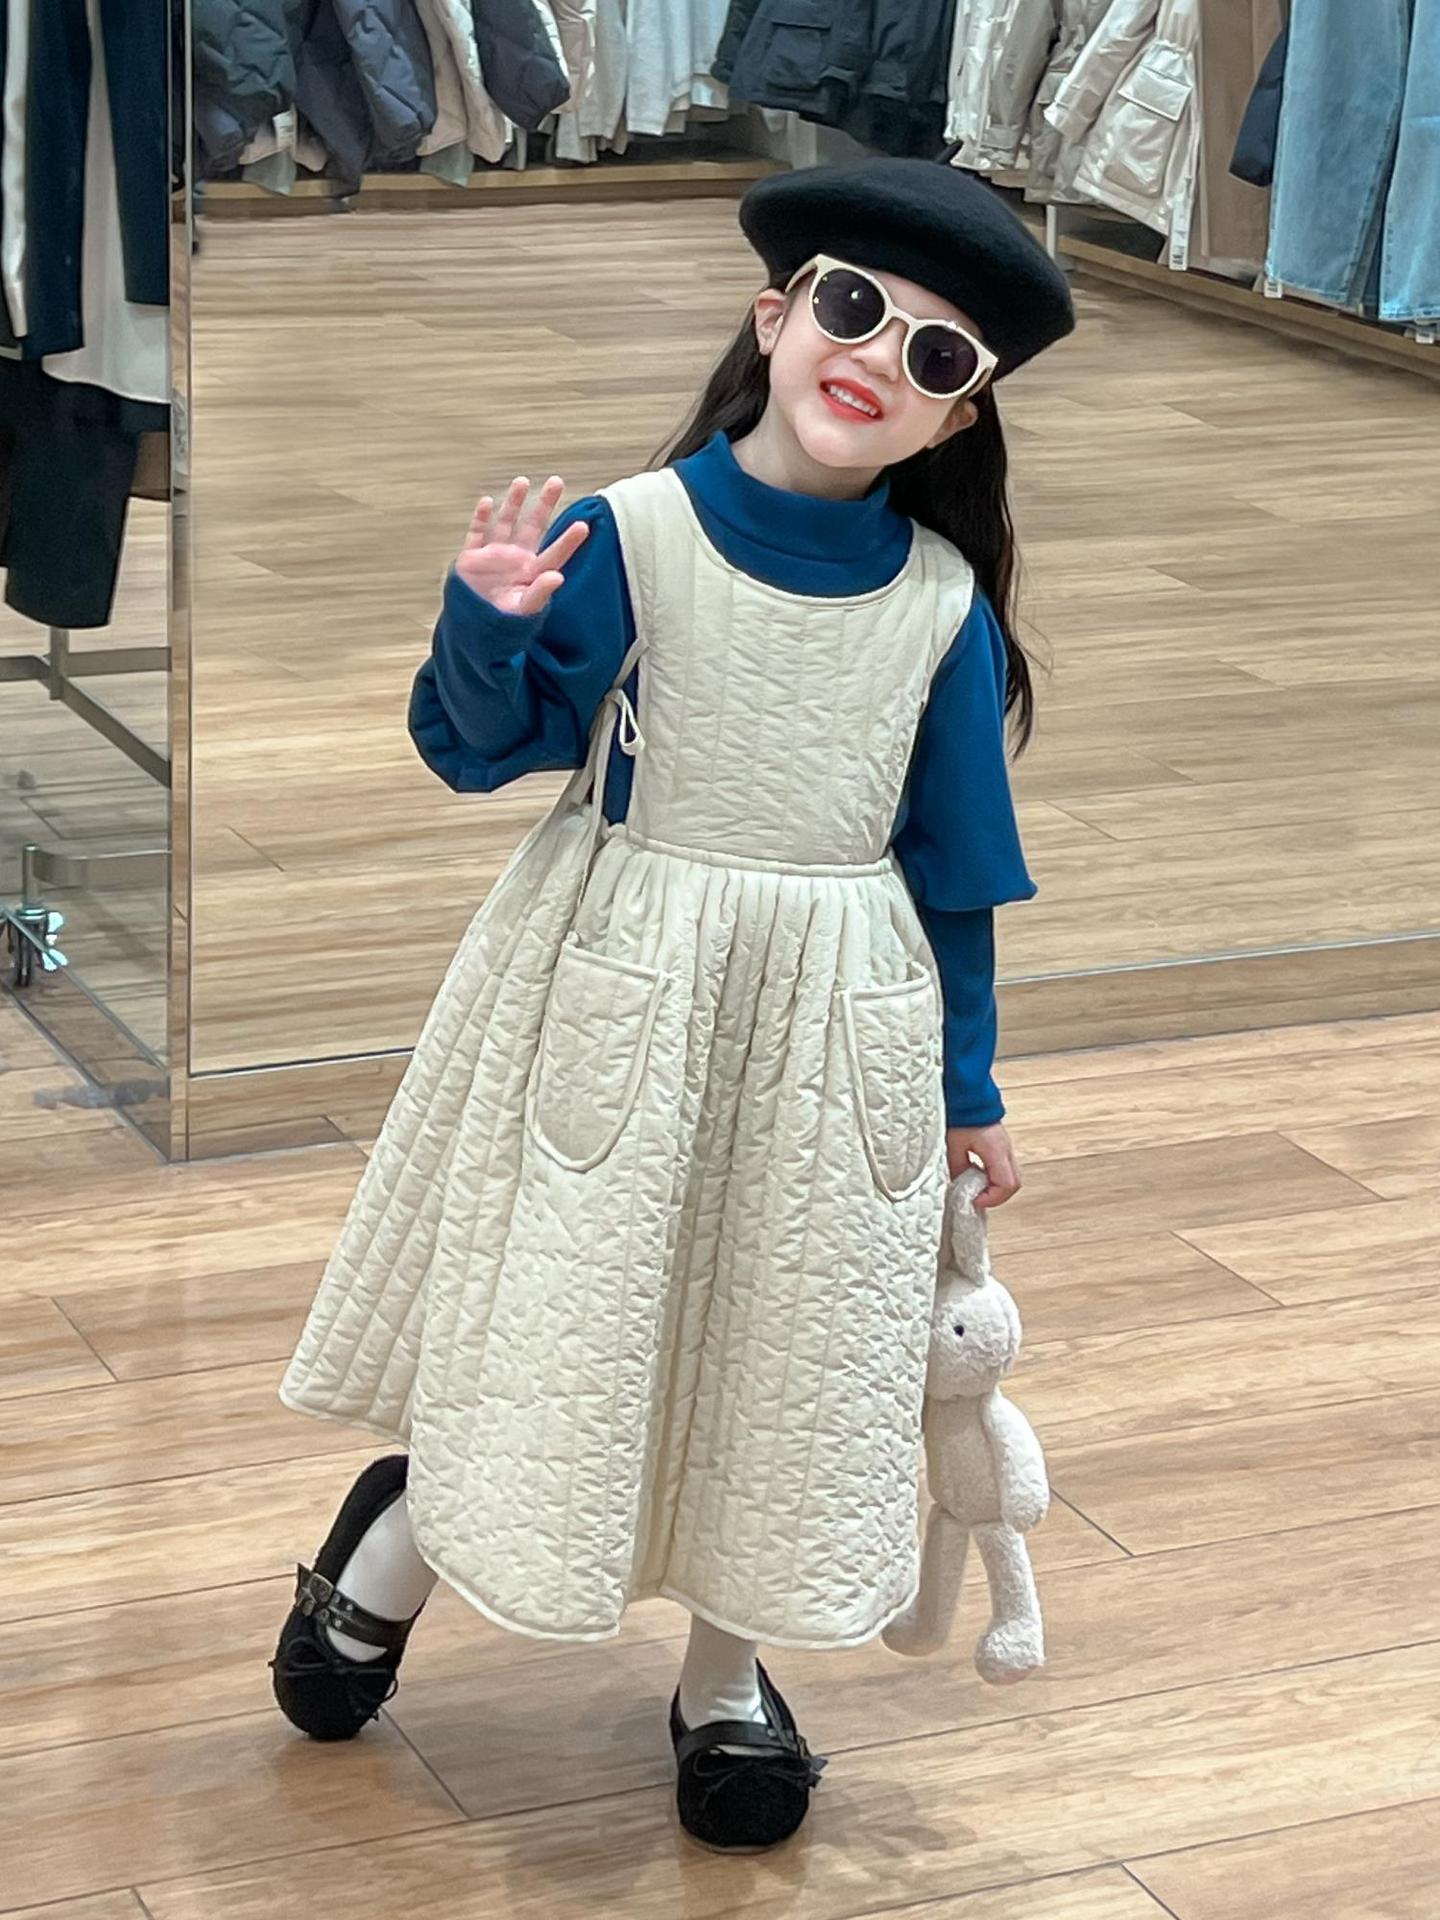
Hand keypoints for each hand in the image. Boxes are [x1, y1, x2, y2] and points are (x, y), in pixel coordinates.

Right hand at [454, 474, 588, 616]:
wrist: (472, 629)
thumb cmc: (503, 624)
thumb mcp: (523, 609)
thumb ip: (540, 593)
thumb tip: (558, 577)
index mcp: (532, 572)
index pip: (555, 552)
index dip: (568, 540)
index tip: (584, 525)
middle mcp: (517, 558)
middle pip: (534, 527)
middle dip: (544, 505)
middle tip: (556, 481)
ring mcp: (495, 555)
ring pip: (506, 522)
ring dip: (512, 502)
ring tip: (522, 481)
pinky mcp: (472, 557)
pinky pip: (477, 532)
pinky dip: (480, 518)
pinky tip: (486, 502)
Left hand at [946, 1122, 1020, 1208]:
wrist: (969, 1094)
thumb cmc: (962, 1114)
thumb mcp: (953, 1145)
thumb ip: (957, 1167)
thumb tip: (959, 1185)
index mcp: (996, 1150)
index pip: (1006, 1184)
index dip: (992, 1198)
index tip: (975, 1200)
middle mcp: (1006, 1150)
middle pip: (1014, 1184)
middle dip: (996, 1197)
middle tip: (977, 1199)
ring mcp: (1006, 1147)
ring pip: (1012, 1177)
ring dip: (996, 1188)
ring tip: (976, 1189)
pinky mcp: (1002, 1145)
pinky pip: (1005, 1168)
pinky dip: (995, 1178)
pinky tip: (978, 1175)